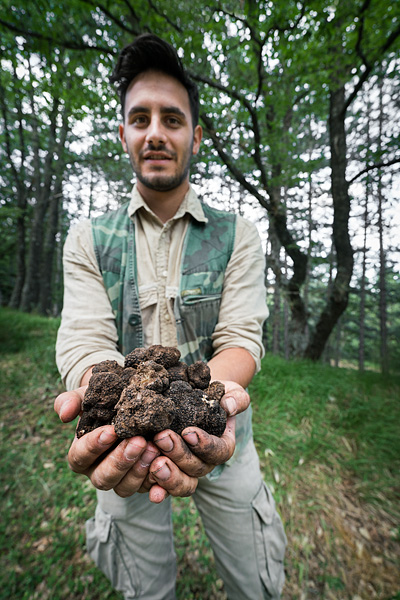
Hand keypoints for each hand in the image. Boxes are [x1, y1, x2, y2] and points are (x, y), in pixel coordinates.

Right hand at [54, 388, 198, 502]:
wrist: (131, 404)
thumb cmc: (105, 401)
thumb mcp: (88, 396)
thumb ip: (71, 401)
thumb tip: (64, 414)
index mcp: (81, 455)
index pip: (80, 457)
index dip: (94, 446)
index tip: (111, 430)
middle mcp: (99, 472)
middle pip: (103, 478)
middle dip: (120, 461)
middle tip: (139, 441)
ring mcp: (122, 480)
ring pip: (125, 487)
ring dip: (139, 470)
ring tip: (154, 447)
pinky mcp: (144, 483)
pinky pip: (149, 489)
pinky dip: (158, 485)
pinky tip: (166, 468)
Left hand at [148, 380, 248, 495]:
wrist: (190, 395)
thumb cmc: (212, 394)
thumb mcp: (229, 392)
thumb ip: (236, 398)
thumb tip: (228, 407)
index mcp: (222, 445)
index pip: (219, 451)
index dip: (205, 445)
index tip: (188, 432)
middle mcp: (205, 461)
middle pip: (196, 468)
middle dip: (179, 455)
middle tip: (162, 438)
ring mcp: (185, 469)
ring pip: (182, 482)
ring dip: (168, 475)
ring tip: (154, 463)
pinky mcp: (167, 470)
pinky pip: (164, 486)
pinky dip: (157, 489)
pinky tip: (152, 492)